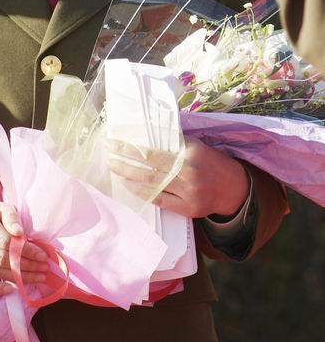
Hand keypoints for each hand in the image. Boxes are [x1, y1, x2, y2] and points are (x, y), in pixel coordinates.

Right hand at [0, 200, 47, 294]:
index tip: (42, 255)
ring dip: (17, 277)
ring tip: (36, 277)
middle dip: (25, 265)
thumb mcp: (1, 208)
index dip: (26, 250)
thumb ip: (11, 218)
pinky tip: (11, 289)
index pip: (5, 239)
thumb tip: (19, 234)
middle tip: (43, 269)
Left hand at [108, 136, 249, 218]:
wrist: (234, 189)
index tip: (114, 142)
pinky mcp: (188, 209)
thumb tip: (145, 133)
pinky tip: (131, 186)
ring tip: (114, 168)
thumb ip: (173, 142)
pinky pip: (161, 201)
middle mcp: (189, 172)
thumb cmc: (210, 162)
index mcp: (190, 152)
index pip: (154, 149)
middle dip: (125, 160)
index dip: (132, 147)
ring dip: (130, 176)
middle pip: (150, 166)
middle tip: (108, 153)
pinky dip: (144, 193)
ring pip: (152, 184)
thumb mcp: (195, 145)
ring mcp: (189, 192)